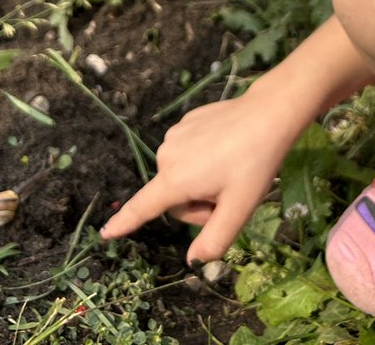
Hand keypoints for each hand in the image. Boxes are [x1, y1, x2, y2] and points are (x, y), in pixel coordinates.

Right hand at [101, 93, 290, 262]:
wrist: (269, 114)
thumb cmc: (254, 164)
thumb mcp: (239, 209)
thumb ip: (214, 241)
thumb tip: (192, 261)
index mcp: (176, 179)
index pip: (143, 207)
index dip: (125, 223)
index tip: (105, 232)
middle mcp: (167, 155)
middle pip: (174, 197)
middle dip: (198, 203)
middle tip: (228, 194)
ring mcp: (175, 134)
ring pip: (181, 175)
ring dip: (201, 180)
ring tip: (230, 168)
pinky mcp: (186, 120)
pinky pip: (188, 152)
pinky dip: (204, 158)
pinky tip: (227, 149)